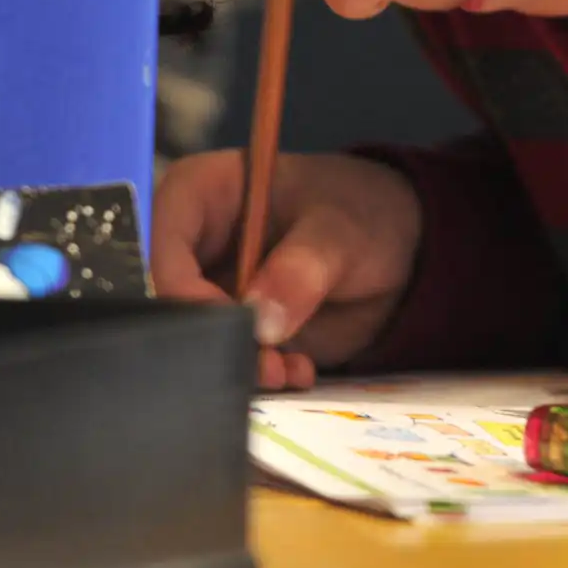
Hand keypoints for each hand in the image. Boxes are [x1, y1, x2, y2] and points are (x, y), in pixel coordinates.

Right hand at [150, 149, 424, 390]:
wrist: (404, 251)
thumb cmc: (364, 214)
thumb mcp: (342, 231)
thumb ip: (304, 267)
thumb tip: (260, 317)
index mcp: (205, 192)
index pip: (164, 237)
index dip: (181, 282)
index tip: (227, 317)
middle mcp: (197, 244)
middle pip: (169, 295)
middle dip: (208, 336)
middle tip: (257, 361)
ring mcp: (213, 290)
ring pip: (196, 335)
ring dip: (235, 363)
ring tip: (284, 373)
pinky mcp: (236, 329)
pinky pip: (228, 358)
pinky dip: (258, 375)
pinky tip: (297, 372)